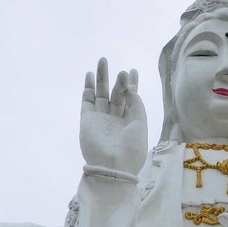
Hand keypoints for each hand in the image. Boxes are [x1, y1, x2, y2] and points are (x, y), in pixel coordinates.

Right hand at [80, 57, 147, 174]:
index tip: (133, 70)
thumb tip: (130, 89)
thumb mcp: (140, 123)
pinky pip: (87, 101)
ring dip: (102, 78)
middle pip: (117, 95)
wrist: (113, 166)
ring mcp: (101, 120)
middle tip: (121, 71)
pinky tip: (89, 75)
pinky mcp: (87, 120)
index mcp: (131, 123)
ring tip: (103, 60)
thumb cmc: (131, 147)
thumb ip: (136, 103)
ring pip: (101, 94)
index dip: (132, 85)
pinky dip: (87, 88)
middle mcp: (115, 120)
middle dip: (119, 81)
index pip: (131, 99)